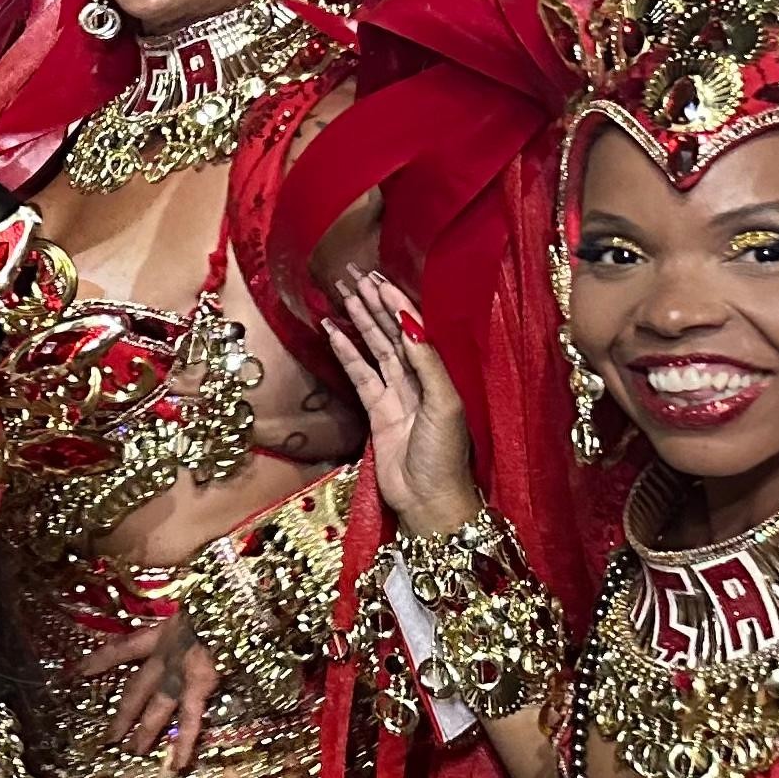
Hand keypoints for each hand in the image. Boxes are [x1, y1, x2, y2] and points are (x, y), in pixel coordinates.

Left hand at [70, 610, 221, 776]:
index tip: (75, 674)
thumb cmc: (217, 598)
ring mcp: (181, 672)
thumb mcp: (190, 600)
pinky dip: (185, 743)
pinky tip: (177, 764)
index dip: (98, 661)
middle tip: (108, 739)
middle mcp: (165, 654)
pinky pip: (191, 719)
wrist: (233, 600)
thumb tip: (172, 604)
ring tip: (131, 753)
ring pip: (156, 708)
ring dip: (144, 732)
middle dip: (122, 714)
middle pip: (135, 688)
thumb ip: (180, 611)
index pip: (121, 649)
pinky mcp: (200, 685)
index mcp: (160, 632)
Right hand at [325, 270, 482, 536]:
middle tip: (354, 277)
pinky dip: (347, 353)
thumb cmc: (444, 454)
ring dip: (361, 322)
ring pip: (376, 349)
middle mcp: (418, 379)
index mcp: (439, 374)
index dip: (397, 304)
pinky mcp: (376, 410)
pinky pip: (360, 374)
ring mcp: (396, 394)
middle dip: (375, 305)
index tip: (378, 279)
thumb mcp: (443, 404)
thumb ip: (426, 362)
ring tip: (343, 296)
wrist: (428, 499)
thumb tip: (408, 322)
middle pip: (393, 333)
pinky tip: (333, 333)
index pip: (415, 329)